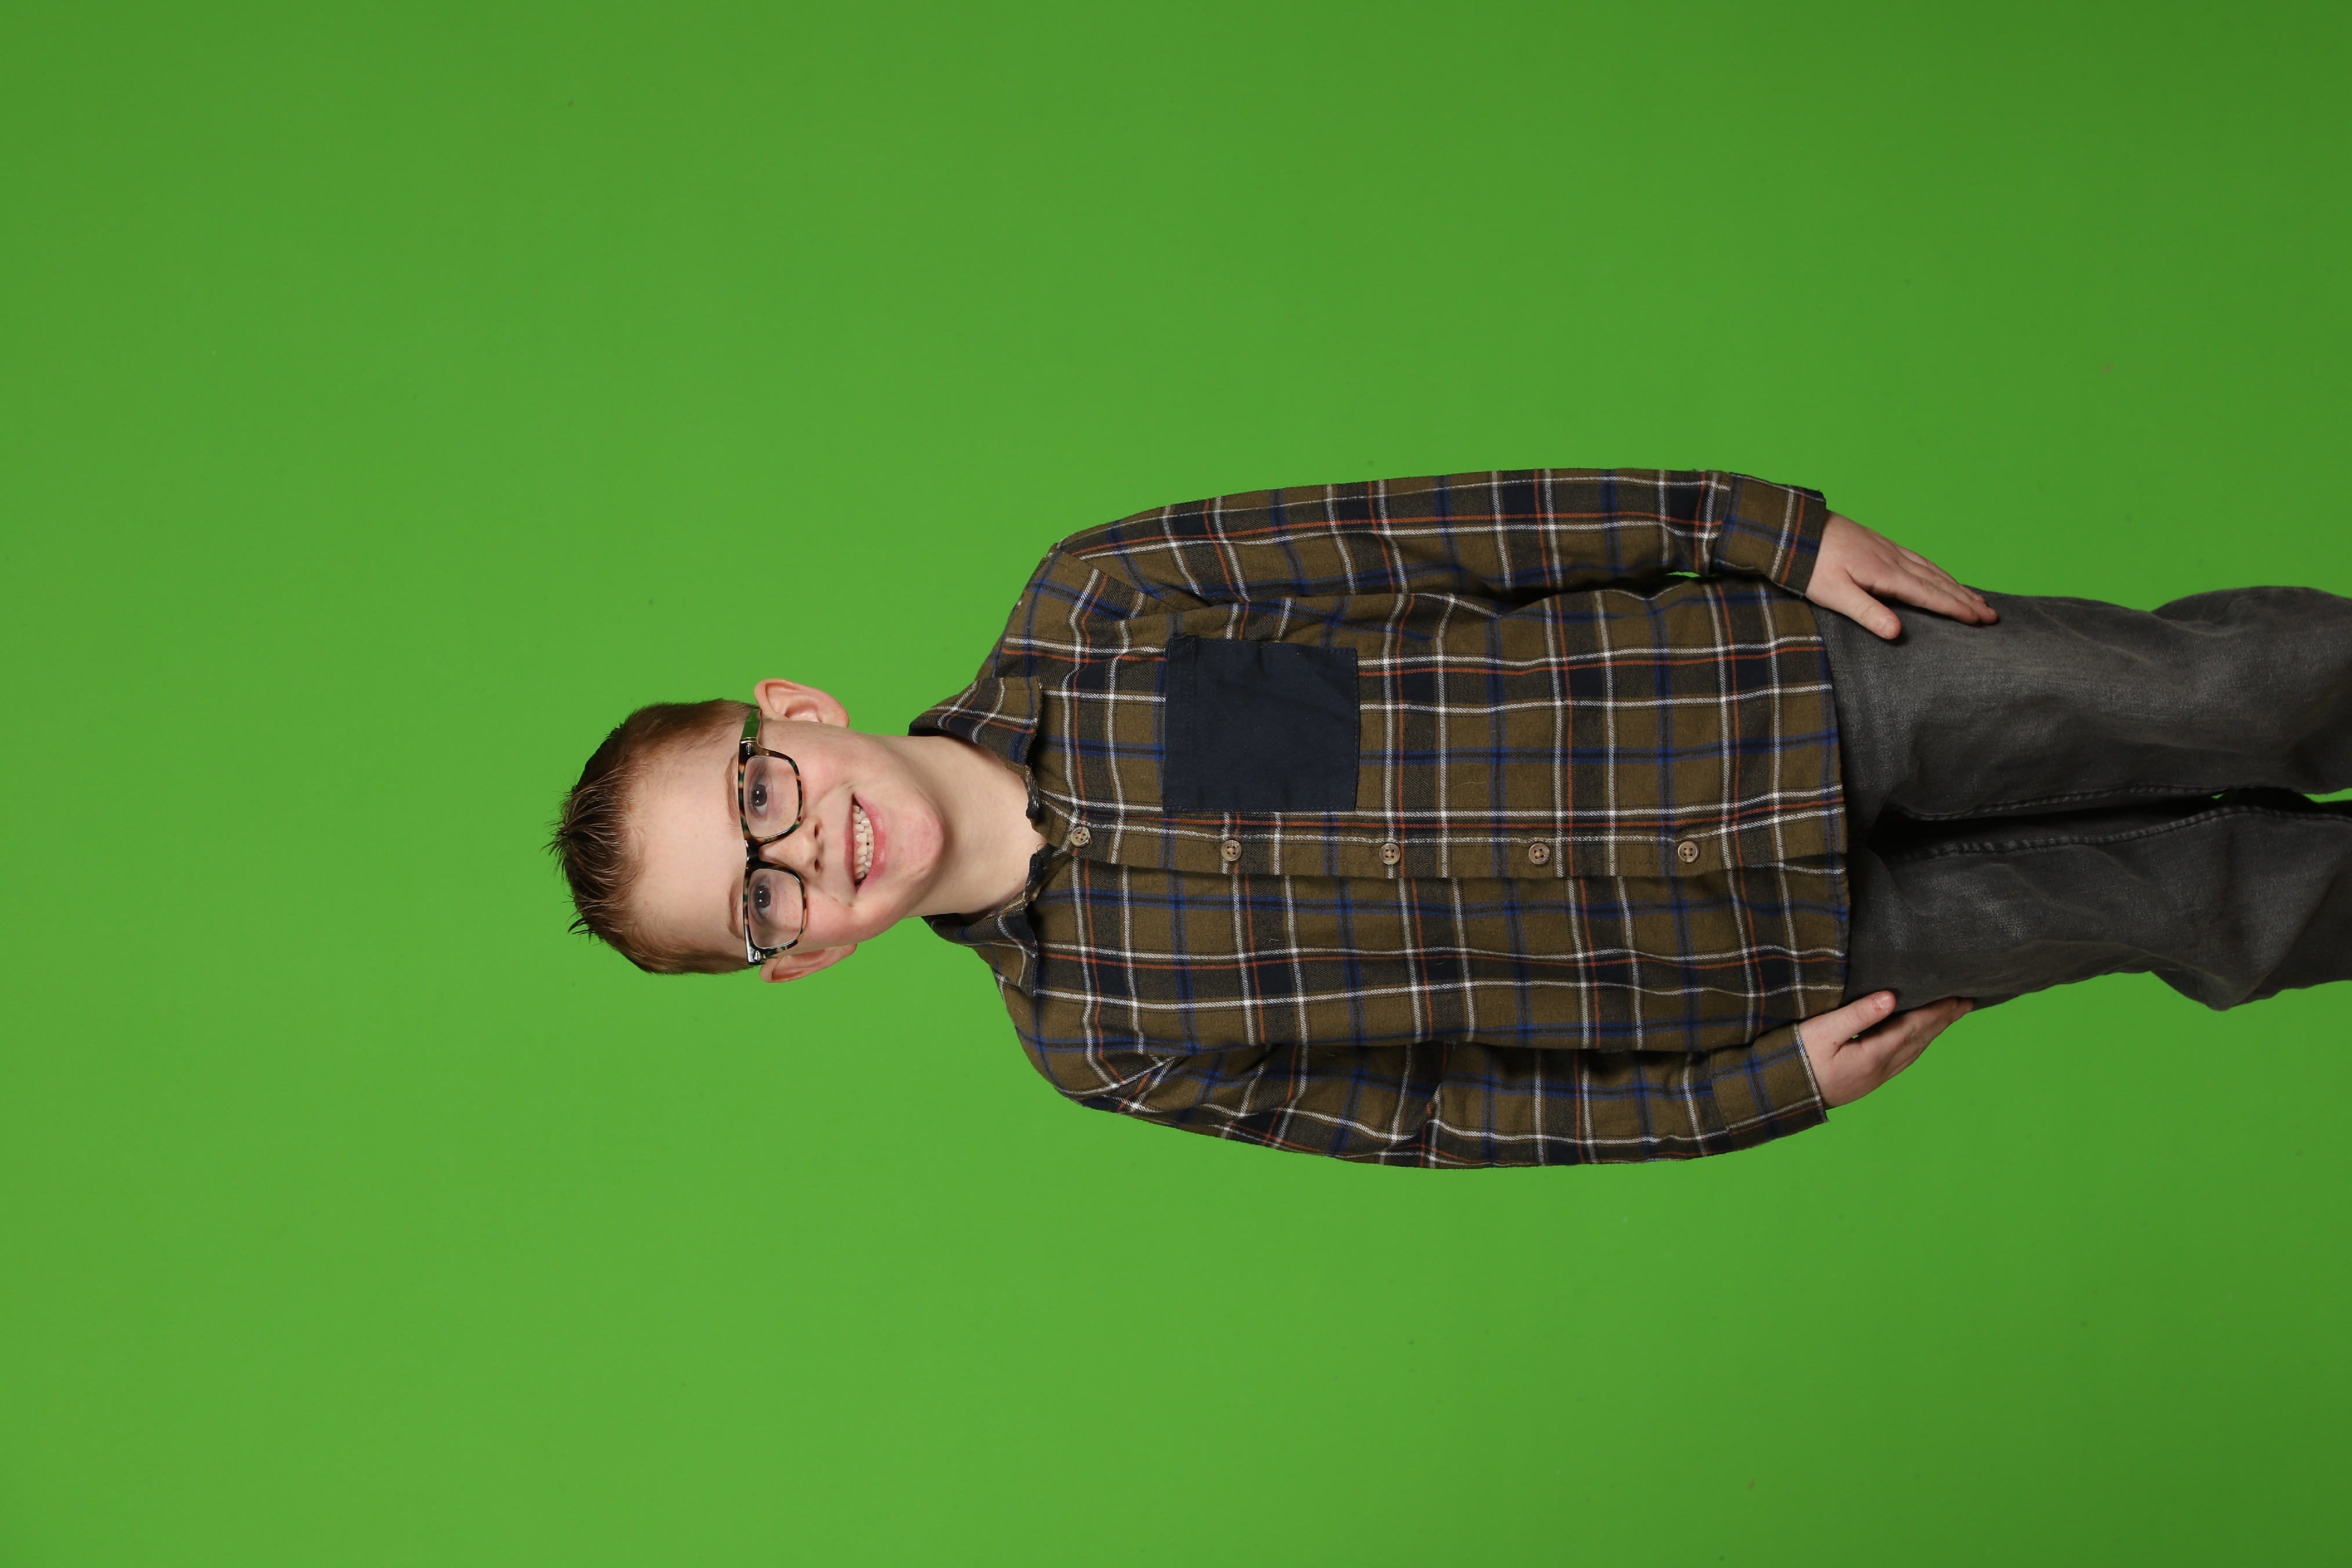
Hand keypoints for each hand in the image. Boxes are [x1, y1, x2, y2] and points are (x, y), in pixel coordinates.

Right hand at [1797, 990, 1973, 1107]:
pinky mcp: (1867, 1080)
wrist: (1781, 1095)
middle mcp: (1882, 1068)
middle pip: (1921, 1040)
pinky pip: (1903, 1058)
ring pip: (1914, 1051)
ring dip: (1933, 1032)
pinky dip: (1917, 1044)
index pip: (1915, 1027)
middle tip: (1966, 1003)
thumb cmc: (1796, 1058)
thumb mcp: (1823, 1031)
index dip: (1938, 1012)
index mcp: (1874, 1055)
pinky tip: (1917, 1039)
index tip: (1958, 997)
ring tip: (1948, 1017)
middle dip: (1943, 1020)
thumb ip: (1858, 1014)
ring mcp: (1875, 1077)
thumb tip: (1891, 997)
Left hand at [1807, 513, 1996, 639]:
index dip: (1956, 608)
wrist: (1793, 529)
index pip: (1929, 594)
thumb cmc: (1810, 565)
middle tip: (1991, 615)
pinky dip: (1936, 571)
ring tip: (1975, 598)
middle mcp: (1893, 559)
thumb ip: (1867, 612)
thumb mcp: (1834, 593)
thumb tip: (1897, 632)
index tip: (1980, 620)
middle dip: (1965, 599)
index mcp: (1886, 573)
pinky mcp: (1878, 544)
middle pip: (1938, 581)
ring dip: (1955, 585)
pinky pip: (1918, 560)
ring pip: (1931, 569)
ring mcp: (1887, 549)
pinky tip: (1938, 575)